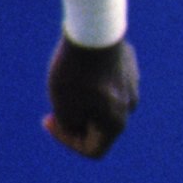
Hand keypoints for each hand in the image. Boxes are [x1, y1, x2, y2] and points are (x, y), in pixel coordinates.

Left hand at [44, 36, 138, 157]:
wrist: (93, 32)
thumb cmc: (75, 74)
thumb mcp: (63, 107)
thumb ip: (70, 125)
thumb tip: (77, 126)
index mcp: (116, 123)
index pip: (93, 150)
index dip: (67, 142)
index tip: (50, 120)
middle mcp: (129, 108)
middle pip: (100, 127)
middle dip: (76, 120)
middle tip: (53, 104)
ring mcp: (132, 86)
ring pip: (105, 103)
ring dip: (85, 101)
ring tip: (67, 82)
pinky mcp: (129, 67)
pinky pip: (111, 83)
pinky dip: (94, 82)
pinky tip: (80, 66)